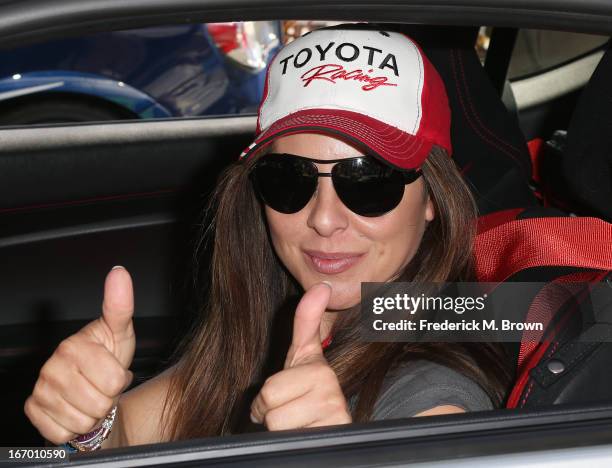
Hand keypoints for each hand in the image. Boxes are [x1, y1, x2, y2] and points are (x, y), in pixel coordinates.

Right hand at [24, 266, 135, 443]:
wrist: (92, 385)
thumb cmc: (108, 356)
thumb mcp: (120, 331)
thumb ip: (120, 305)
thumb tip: (119, 272)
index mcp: (74, 345)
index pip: (115, 381)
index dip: (120, 380)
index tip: (113, 368)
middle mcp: (52, 365)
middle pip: (100, 403)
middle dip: (107, 398)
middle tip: (102, 385)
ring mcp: (40, 389)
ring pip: (83, 421)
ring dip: (93, 413)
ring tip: (90, 395)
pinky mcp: (33, 410)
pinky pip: (64, 432)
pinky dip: (74, 426)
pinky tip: (74, 408)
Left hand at [250, 282, 351, 429]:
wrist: (324, 432)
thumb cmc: (306, 394)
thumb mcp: (301, 358)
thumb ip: (306, 321)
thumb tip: (321, 285)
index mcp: (320, 371)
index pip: (269, 389)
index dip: (267, 399)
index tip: (284, 398)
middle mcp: (332, 393)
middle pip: (271, 405)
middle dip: (272, 413)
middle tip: (289, 413)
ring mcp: (334, 418)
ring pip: (278, 424)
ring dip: (282, 431)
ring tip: (298, 425)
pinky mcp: (333, 436)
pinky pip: (291, 440)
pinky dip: (292, 442)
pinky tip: (306, 436)